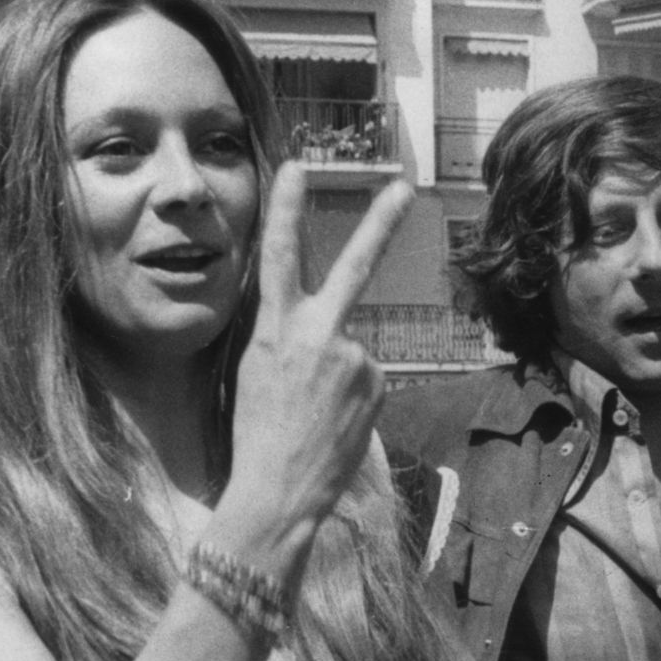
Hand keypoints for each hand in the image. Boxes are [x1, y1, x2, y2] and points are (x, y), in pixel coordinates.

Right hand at [220, 165, 412, 560]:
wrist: (279, 493)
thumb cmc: (256, 438)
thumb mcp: (255, 373)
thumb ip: (288, 336)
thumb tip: (329, 326)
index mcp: (275, 331)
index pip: (279, 256)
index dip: (286, 210)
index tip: (296, 167)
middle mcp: (319, 335)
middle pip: (355, 266)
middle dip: (381, 222)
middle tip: (405, 187)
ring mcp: (355, 358)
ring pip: (354, 348)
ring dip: (340, 373)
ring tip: (316, 413)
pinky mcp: (378, 383)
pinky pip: (368, 376)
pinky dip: (355, 394)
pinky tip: (335, 421)